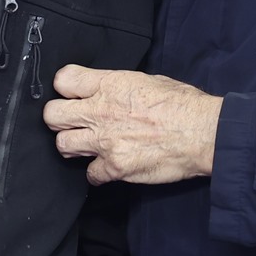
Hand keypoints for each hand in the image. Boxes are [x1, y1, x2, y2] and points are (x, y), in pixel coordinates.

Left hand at [44, 66, 222, 185]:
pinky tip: (108, 167)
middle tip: (72, 123)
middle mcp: (100, 112)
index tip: (72, 95)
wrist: (204, 133)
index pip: (63, 80)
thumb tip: (111, 90)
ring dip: (73, 146)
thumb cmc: (185, 105)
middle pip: (52, 115)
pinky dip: (98, 174)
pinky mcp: (114, 167)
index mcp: (110, 85)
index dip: (65, 88)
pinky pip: (90, 174)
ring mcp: (105, 141)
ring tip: (87, 145)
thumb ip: (120, 86)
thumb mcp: (150, 80)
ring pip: (62, 146)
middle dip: (59, 119)